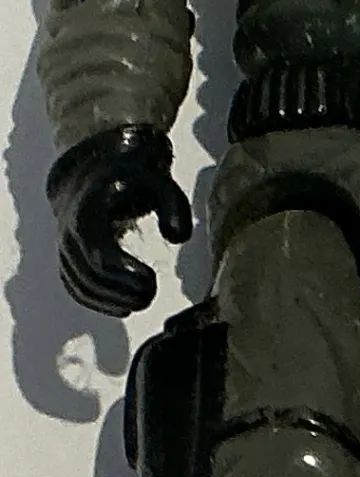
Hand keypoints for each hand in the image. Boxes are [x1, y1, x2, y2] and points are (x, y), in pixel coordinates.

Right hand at [47, 124, 191, 315]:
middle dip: (122, 291)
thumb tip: (178, 237)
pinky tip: (125, 307)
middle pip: (91, 275)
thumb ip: (174, 205)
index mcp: (88, 212)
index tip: (151, 280)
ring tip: (143, 301)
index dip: (124, 274)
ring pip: (82, 286)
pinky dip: (99, 303)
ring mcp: (65, 247)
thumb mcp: (157, 179)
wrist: (95, 169)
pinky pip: (76, 288)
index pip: (99, 254)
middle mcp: (69, 232)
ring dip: (112, 301)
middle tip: (151, 294)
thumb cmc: (130, 175)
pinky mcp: (69, 259)